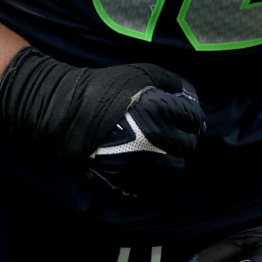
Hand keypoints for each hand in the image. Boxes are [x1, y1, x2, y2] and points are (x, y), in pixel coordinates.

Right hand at [0, 48, 204, 195]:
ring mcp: (143, 164)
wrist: (67, 110)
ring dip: (169, 161)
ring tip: (155, 152)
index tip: (182, 119)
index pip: (195, 121)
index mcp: (164, 111)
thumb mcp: (142, 73)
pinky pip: (152, 189)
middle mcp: (158, 140)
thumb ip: (172, 82)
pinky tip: (143, 168)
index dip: (190, 118)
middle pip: (188, 147)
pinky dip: (152, 181)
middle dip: (180, 139)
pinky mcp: (127, 181)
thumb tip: (190, 97)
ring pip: (174, 171)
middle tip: (167, 134)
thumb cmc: (105, 87)